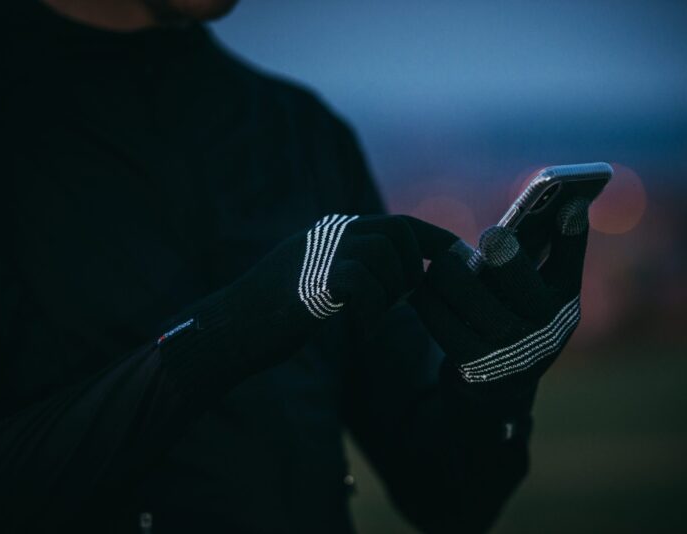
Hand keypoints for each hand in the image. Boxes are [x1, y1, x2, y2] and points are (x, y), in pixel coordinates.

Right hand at [213, 213, 455, 358]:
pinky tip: (359, 329)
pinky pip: (363, 284)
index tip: (459, 262)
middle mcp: (329, 233)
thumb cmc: (274, 315)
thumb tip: (403, 280)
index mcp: (335, 232)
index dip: (434, 242)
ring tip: (373, 315)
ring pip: (383, 253)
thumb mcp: (320, 282)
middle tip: (403, 300)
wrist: (227, 330)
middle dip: (412, 268)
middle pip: (398, 230)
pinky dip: (371, 311)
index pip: (399, 224)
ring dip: (391, 290)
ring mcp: (319, 253)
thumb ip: (357, 271)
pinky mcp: (311, 280)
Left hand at [409, 199, 590, 385]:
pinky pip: (444, 323)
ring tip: (440, 262)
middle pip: (520, 278)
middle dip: (504, 253)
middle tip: (490, 236)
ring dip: (450, 272)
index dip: (571, 233)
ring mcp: (512, 351)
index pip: (570, 261)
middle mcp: (546, 329)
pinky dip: (429, 301)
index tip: (569, 203)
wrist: (498, 387)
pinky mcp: (476, 367)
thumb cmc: (514, 318)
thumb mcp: (533, 293)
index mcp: (564, 303)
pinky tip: (420, 288)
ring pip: (472, 297)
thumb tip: (554, 204)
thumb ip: (540, 255)